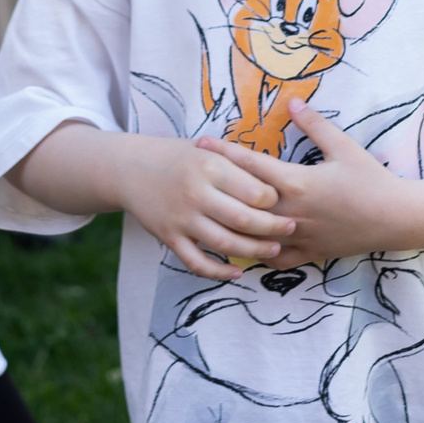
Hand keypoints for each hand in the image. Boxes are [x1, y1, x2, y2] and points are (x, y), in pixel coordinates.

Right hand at [113, 135, 294, 282]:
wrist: (132, 168)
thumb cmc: (180, 157)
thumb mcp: (209, 150)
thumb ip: (239, 164)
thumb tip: (278, 180)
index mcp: (210, 167)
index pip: (255, 191)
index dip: (275, 200)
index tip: (283, 201)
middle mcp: (196, 193)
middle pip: (245, 220)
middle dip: (274, 228)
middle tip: (290, 228)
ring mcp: (181, 218)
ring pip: (226, 244)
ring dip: (255, 251)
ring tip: (273, 249)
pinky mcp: (169, 237)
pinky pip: (197, 263)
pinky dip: (219, 272)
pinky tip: (236, 272)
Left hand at [207, 99, 406, 263]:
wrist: (397, 217)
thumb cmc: (371, 179)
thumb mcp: (344, 147)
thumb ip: (315, 125)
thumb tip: (292, 101)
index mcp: (298, 182)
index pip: (252, 165)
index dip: (224, 153)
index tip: (201, 144)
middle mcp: (291, 211)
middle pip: (243, 200)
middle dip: (217, 187)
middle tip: (194, 177)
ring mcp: (298, 236)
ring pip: (253, 235)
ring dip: (230, 224)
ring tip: (207, 214)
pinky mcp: (309, 253)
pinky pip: (275, 258)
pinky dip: (257, 253)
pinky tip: (243, 247)